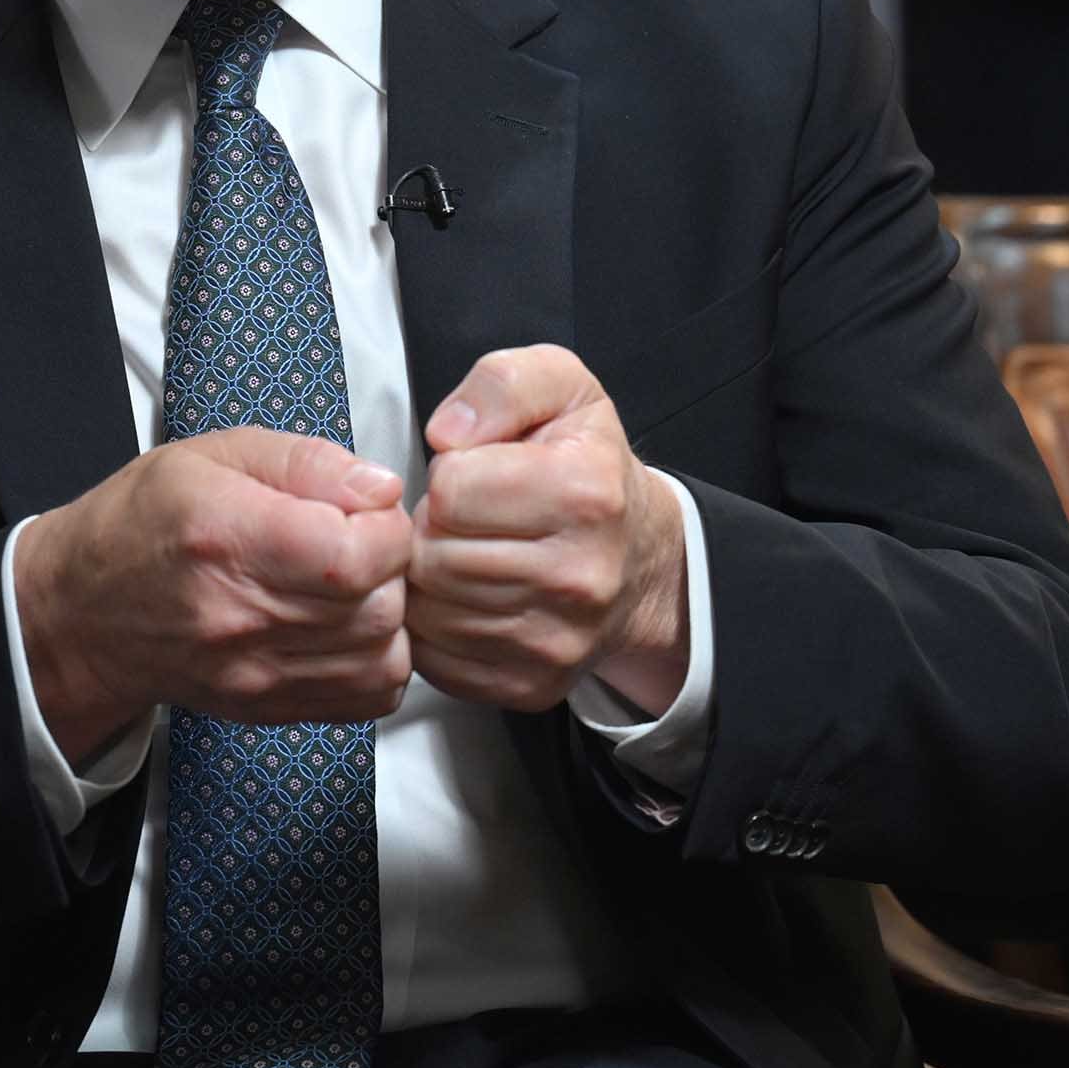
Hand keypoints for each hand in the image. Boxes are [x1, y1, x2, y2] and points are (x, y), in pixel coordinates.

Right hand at [13, 427, 414, 764]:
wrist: (85, 612)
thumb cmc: (144, 523)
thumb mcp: (216, 454)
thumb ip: (308, 461)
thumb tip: (382, 487)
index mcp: (228, 539)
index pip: (356, 556)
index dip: (386, 526)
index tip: (368, 510)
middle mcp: (241, 617)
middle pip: (379, 608)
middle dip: (393, 566)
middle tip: (362, 541)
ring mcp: (256, 673)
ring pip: (384, 657)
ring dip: (390, 613)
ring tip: (356, 582)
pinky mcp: (268, 707)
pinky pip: (369, 698)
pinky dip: (380, 659)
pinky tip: (351, 624)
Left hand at [407, 346, 689, 714]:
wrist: (640, 558)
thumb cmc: (589, 467)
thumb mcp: (562, 388)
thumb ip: (501, 384)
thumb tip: (448, 433)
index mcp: (587, 492)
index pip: (452, 490)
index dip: (450, 474)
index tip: (478, 475)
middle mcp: (580, 575)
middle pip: (434, 555)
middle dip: (434, 529)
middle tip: (468, 519)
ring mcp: (557, 640)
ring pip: (428, 611)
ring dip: (430, 579)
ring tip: (468, 553)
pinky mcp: (531, 683)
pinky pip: (436, 659)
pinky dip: (437, 628)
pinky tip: (468, 598)